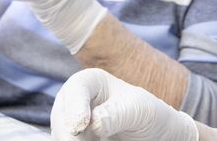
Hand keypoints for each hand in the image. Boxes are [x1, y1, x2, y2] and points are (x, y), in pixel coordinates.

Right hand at [51, 68, 198, 140]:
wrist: (157, 135)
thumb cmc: (148, 114)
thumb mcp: (137, 110)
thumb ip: (115, 114)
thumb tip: (93, 123)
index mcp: (91, 82)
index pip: (76, 89)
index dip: (74, 107)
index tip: (80, 125)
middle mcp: (77, 101)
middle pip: (60, 114)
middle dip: (67, 131)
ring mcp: (72, 122)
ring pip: (60, 133)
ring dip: (69, 139)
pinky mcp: (75, 139)